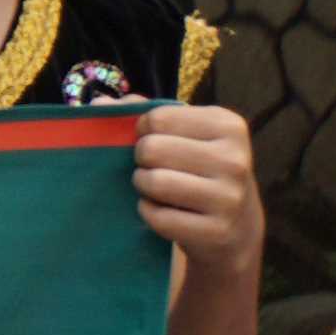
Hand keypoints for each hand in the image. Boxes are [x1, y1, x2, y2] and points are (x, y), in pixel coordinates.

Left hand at [133, 102, 266, 279]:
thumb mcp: (187, 134)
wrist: (237, 225)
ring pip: (154, 182)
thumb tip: (99, 104)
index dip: (144, 131)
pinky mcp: (216, 230)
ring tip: (154, 188)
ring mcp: (228, 197)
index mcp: (228, 126)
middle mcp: (234, 159)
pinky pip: (157, 217)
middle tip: (153, 168)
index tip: (157, 141)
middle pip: (152, 149)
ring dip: (143, 186)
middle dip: (142, 160)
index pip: (158, 118)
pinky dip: (149, 213)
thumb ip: (144, 113)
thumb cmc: (200, 169)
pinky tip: (163, 211)